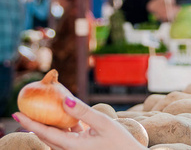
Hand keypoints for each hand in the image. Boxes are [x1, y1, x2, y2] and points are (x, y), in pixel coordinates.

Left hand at [13, 96, 145, 149]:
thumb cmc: (119, 142)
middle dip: (36, 121)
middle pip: (47, 135)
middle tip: (28, 106)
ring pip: (55, 135)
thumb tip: (64, 100)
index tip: (16, 113)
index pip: (45, 133)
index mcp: (72, 147)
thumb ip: (83, 112)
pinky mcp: (80, 147)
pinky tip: (65, 112)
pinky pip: (65, 135)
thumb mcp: (104, 123)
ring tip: (44, 107)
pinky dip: (62, 124)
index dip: (29, 123)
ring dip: (49, 122)